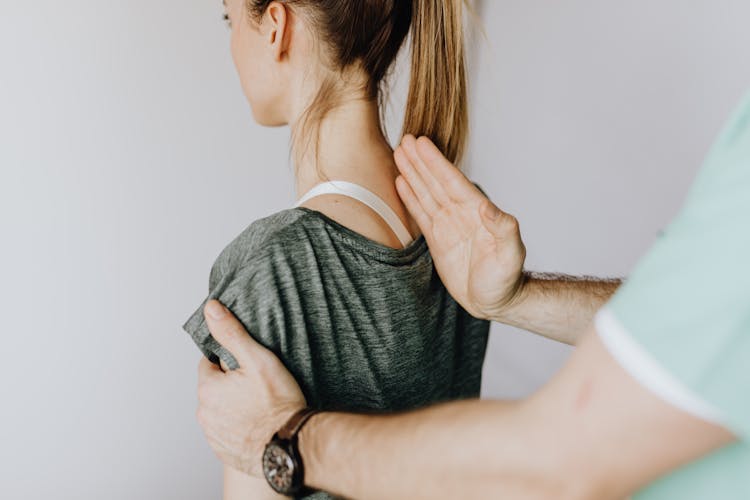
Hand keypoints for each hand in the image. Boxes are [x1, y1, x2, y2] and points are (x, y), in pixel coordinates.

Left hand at [196, 300, 306, 476]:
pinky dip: (240, 427)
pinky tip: (260, 424)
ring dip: (235, 407)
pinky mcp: (225, 452)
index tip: (248, 366)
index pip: (209, 364)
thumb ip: (232, 333)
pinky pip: (228, 432)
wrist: (291, 447)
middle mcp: (204, 414)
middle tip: (259, 385)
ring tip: (262, 406)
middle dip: (231, 384)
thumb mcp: (257, 359)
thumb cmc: (277, 403)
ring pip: (221, 411)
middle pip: (215, 388)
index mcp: (207, 388)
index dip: (229, 362)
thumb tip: (211, 309)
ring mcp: (214, 436)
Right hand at [394, 135, 526, 320]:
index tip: (422, 143)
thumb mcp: (510, 254)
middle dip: (421, 161)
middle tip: (405, 139)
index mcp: (476, 212)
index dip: (436, 162)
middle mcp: (460, 213)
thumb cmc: (506, 280)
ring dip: (413, 173)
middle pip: (436, 182)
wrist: (495, 301)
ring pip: (426, 193)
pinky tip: (400, 182)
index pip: (452, 181)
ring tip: (398, 153)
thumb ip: (503, 228)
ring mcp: (448, 225)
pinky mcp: (437, 239)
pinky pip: (421, 213)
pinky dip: (410, 197)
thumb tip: (488, 206)